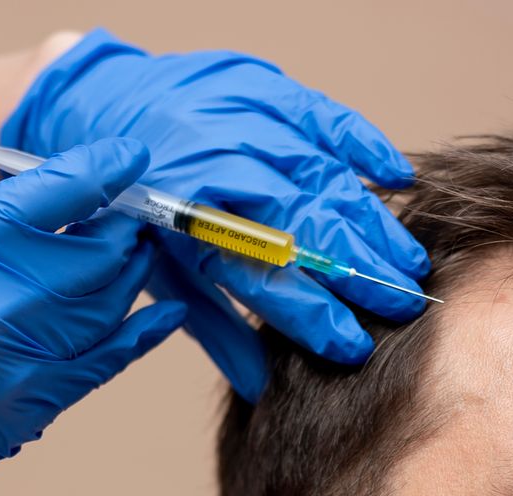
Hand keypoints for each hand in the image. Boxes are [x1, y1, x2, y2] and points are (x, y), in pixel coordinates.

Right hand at [0, 82, 185, 495]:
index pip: (60, 190)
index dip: (107, 167)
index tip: (132, 155)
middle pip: (100, 248)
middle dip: (123, 225)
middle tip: (127, 213)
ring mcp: (21, 353)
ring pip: (112, 299)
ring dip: (131, 272)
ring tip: (130, 252)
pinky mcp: (40, 400)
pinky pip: (114, 356)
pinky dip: (147, 330)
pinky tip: (165, 311)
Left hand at [3, 27, 429, 401]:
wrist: (102, 105)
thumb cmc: (136, 200)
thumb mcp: (161, 268)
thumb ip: (215, 326)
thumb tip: (257, 389)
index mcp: (184, 218)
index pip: (263, 277)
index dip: (313, 315)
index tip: (354, 346)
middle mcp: (216, 166)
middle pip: (307, 227)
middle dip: (363, 272)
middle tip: (405, 306)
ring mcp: (244, 122)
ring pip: (327, 179)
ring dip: (376, 225)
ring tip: (411, 265)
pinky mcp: (267, 89)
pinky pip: (329, 118)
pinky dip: (368, 147)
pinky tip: (400, 181)